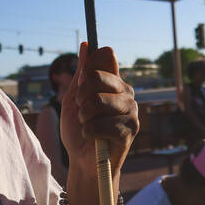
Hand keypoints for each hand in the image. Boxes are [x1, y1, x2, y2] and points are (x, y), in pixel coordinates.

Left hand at [60, 43, 138, 174]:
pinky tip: (93, 138)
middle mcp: (127, 92)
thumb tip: (86, 44)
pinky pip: (103, 124)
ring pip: (98, 102)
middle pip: (97, 78)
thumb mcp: (73, 99)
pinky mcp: (131, 130)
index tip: (80, 88)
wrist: (82, 160)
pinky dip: (89, 132)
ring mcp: (131, 110)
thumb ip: (81, 73)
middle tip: (81, 112)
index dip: (86, 72)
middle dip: (80, 97)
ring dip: (84, 117)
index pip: (105, 59)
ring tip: (87, 125)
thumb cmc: (78, 129)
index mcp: (114, 82)